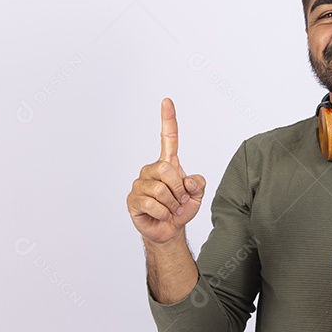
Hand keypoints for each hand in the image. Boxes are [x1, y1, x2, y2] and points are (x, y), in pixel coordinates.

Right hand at [127, 98, 206, 244]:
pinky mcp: (133, 199)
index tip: (167, 101)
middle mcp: (151, 170)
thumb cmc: (181, 209)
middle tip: (180, 201)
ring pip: (161, 190)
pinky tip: (161, 215)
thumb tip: (187, 180)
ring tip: (171, 210)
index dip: (168, 120)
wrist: (168, 230)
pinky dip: (163, 213)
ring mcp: (140, 184)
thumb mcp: (197, 196)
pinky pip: (152, 204)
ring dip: (172, 205)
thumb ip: (198, 184)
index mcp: (168, 164)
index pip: (168, 138)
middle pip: (167, 169)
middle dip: (179, 189)